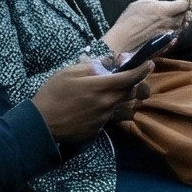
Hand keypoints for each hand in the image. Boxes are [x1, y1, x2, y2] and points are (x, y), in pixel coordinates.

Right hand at [31, 57, 153, 141]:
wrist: (42, 124)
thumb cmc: (53, 94)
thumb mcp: (69, 72)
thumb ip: (93, 66)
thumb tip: (109, 62)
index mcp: (102, 87)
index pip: (131, 77)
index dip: (143, 69)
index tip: (149, 63)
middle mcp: (108, 103)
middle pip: (132, 92)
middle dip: (135, 82)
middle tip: (128, 75)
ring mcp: (105, 118)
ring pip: (123, 105)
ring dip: (122, 96)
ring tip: (110, 91)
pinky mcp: (99, 129)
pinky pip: (111, 116)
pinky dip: (109, 108)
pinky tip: (95, 105)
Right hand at [102, 0, 190, 57]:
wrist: (123, 42)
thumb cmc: (129, 21)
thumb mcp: (138, 4)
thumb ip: (152, 2)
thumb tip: (158, 3)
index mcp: (165, 10)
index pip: (184, 5)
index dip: (186, 2)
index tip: (185, 1)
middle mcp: (170, 22)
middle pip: (185, 16)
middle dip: (184, 12)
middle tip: (179, 10)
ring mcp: (169, 34)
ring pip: (181, 26)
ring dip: (180, 22)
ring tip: (173, 20)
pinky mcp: (166, 44)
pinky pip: (175, 36)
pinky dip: (174, 32)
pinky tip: (167, 30)